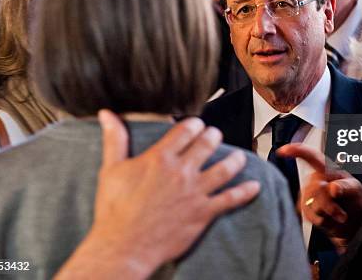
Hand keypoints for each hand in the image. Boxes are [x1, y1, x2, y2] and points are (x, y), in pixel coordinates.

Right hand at [55, 110, 259, 278]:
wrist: (123, 247)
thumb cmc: (114, 209)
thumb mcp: (111, 170)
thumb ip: (114, 139)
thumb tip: (106, 114)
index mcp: (160, 158)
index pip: (186, 130)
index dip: (194, 124)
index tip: (197, 124)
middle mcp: (181, 172)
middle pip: (207, 144)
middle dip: (214, 136)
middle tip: (215, 135)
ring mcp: (195, 192)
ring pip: (224, 168)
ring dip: (235, 159)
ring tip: (239, 156)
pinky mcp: (203, 213)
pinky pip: (230, 199)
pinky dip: (245, 192)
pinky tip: (254, 186)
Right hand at [277, 144, 361, 248]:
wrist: (351, 221)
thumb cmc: (354, 200)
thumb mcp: (356, 190)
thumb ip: (346, 187)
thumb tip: (333, 188)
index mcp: (327, 169)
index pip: (311, 157)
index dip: (296, 151)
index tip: (283, 151)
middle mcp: (314, 180)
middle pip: (315, 189)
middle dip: (330, 203)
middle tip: (342, 209)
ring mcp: (307, 194)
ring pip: (312, 204)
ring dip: (328, 213)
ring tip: (338, 214)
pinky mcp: (303, 209)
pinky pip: (310, 216)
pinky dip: (323, 221)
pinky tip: (329, 218)